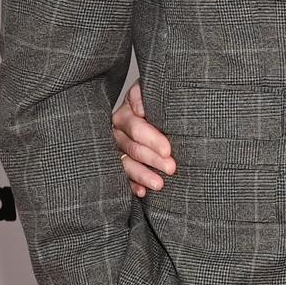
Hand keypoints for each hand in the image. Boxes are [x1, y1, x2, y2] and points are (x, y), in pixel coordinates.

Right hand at [112, 82, 175, 196]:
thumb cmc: (155, 102)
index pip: (137, 128)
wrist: (152, 110)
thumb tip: (141, 109)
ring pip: (126, 164)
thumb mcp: (148, 92)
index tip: (168, 150)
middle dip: (152, 159)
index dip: (152, 140)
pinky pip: (122, 177)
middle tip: (171, 168)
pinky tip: (142, 192)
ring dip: (142, 175)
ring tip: (159, 184)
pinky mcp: (116, 164)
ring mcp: (114, 150)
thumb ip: (142, 95)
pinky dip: (132, 185)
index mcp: (125, 114)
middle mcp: (116, 132)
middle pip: (132, 148)